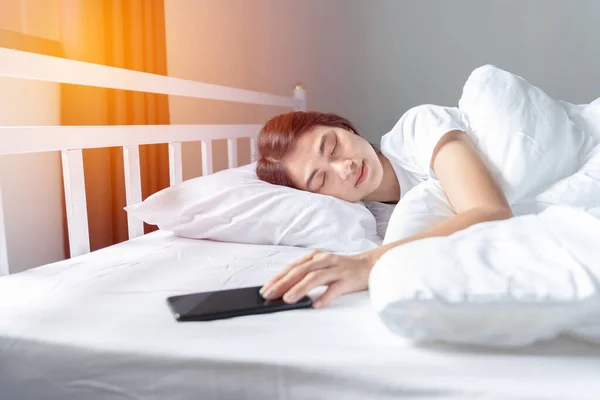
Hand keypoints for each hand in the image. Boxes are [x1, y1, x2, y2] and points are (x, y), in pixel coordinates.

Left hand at [259, 249, 375, 308]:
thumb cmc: (342, 269)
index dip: (278, 278)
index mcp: (315, 257)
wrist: (370, 265)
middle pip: (300, 271)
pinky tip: (316, 304)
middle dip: (283, 283)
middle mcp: (324, 261)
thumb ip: (306, 275)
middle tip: (270, 295)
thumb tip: (284, 290)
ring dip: (300, 288)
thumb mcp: (322, 268)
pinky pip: (335, 289)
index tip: (265, 289)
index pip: (293, 267)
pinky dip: (325, 296)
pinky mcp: (348, 279)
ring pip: (315, 277)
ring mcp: (337, 269)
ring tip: (288, 299)